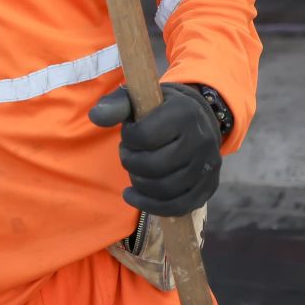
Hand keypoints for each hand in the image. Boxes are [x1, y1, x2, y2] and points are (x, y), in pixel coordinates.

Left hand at [89, 82, 222, 216]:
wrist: (195, 118)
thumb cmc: (158, 109)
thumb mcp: (136, 98)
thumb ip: (114, 105)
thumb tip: (95, 117)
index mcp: (183, 113)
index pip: (145, 136)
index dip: (129, 138)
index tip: (129, 134)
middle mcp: (201, 140)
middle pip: (155, 166)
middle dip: (131, 162)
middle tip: (128, 154)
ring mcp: (208, 166)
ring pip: (165, 188)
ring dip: (139, 183)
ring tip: (134, 170)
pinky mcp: (209, 186)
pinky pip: (178, 206)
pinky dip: (151, 205)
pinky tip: (133, 195)